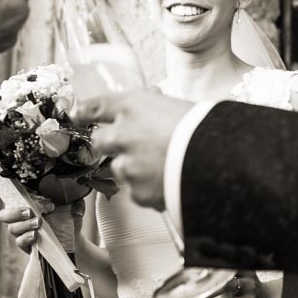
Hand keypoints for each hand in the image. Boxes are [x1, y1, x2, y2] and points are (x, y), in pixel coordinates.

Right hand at [0, 196, 85, 252]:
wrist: (73, 241)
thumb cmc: (69, 219)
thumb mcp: (74, 208)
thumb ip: (76, 203)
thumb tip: (76, 208)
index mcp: (30, 202)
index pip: (18, 196)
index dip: (28, 197)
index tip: (47, 202)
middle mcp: (21, 216)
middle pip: (5, 214)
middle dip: (15, 212)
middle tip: (30, 211)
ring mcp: (22, 231)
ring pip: (12, 228)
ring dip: (24, 225)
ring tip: (38, 223)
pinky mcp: (25, 245)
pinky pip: (19, 242)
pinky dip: (26, 238)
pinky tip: (35, 236)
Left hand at [75, 90, 193, 209]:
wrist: (220, 160)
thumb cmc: (205, 129)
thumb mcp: (177, 107)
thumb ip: (156, 110)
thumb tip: (153, 106)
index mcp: (133, 106)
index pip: (97, 106)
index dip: (85, 110)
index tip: (77, 113)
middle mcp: (122, 134)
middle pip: (100, 140)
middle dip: (112, 144)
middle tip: (133, 145)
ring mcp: (127, 166)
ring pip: (121, 168)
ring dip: (136, 168)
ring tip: (165, 166)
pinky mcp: (136, 192)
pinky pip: (138, 191)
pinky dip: (150, 188)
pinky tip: (171, 181)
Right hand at [198, 272, 269, 297]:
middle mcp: (250, 288)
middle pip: (226, 286)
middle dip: (209, 292)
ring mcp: (249, 277)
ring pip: (226, 275)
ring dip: (212, 281)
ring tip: (200, 286)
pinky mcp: (248, 269)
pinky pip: (231, 267)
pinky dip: (220, 271)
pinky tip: (209, 274)